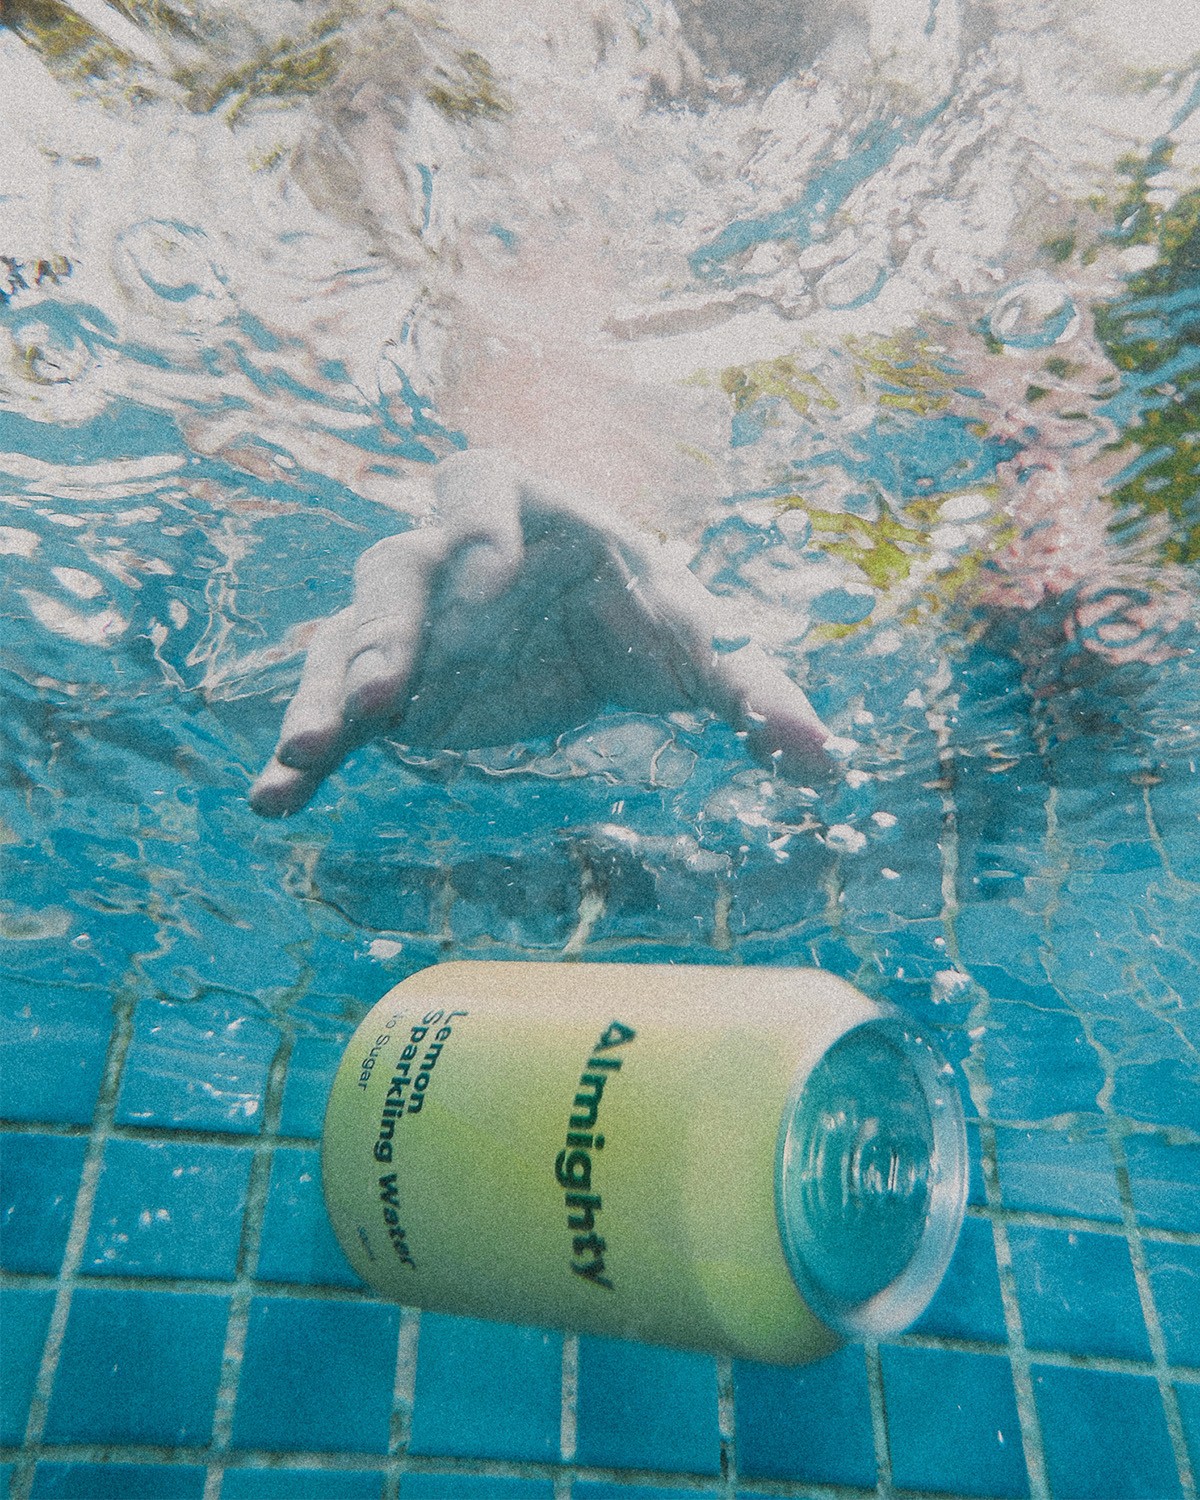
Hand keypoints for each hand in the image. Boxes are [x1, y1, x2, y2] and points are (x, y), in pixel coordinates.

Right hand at [250, 450, 835, 815]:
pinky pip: (333, 710)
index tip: (482, 570)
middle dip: (385, 629)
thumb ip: (754, 690)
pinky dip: (307, 754)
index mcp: (523, 508)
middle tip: (382, 695)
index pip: (478, 484)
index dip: (473, 519)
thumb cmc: (644, 615)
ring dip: (323, 696)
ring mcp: (406, 621)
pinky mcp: (386, 687)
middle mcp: (447, 554)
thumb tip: (830, 764)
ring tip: (303, 760)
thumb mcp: (697, 644)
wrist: (592, 634)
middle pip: (395, 569)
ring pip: (345, 640)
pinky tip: (275, 801)